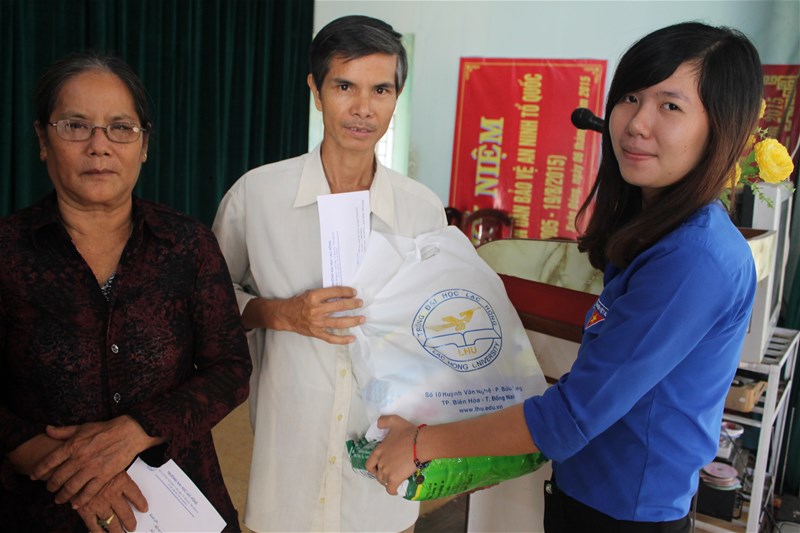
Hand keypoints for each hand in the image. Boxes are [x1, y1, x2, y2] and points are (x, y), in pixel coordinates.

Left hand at [31, 415, 156, 506]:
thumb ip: (64, 431)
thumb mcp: (83, 427)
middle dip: (50, 485)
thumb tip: (47, 429)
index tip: (33, 476)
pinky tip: (75, 504)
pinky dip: (80, 500)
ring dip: (62, 496)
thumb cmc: (106, 429)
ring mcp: (92, 468)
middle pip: (58, 477)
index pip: (49, 461)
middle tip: (49, 489)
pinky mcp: (104, 476)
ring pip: (71, 487)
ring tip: (59, 499)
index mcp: (72, 445)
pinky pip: (88, 492)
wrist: (129, 433)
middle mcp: (79, 458)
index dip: (39, 470)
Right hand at [75, 471, 146, 532]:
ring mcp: (98, 504)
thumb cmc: (91, 462)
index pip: (135, 494)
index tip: (144, 509)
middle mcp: (112, 494)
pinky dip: (98, 532)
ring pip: (111, 522)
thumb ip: (118, 474)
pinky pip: (93, 525)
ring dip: (116, 530)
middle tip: (132, 528)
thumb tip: (126, 481)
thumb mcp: (110, 464)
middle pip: (125, 512)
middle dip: (129, 522)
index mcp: (120, 481)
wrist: (70, 466)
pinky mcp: (85, 510)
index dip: (141, 503)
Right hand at [266, 286, 364, 343]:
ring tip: (362, 319)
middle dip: (353, 304)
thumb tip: (342, 294)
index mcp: (314, 297)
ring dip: (353, 320)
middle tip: (360, 303)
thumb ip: (324, 294)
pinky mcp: (316, 333)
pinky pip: (331, 338)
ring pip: (339, 322)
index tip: (354, 292)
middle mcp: (316, 310)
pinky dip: (343, 339)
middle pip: (340, 306)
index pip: (335, 292)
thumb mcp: (310, 293)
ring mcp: (317, 323)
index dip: (347, 292)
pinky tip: (352, 338)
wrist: (285, 316)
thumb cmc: (298, 303)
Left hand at [365, 415, 418, 494]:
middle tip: (390, 473)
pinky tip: (396, 489)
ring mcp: (387, 472)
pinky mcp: (395, 479)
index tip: (379, 468)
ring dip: (387, 481)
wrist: (420, 444)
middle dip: (382, 475)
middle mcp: (380, 462)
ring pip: (383, 481)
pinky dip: (392, 490)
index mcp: (378, 451)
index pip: (369, 464)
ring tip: (395, 479)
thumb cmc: (408, 432)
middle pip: (377, 474)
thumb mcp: (394, 421)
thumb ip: (383, 421)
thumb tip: (377, 425)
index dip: (373, 468)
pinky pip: (390, 490)